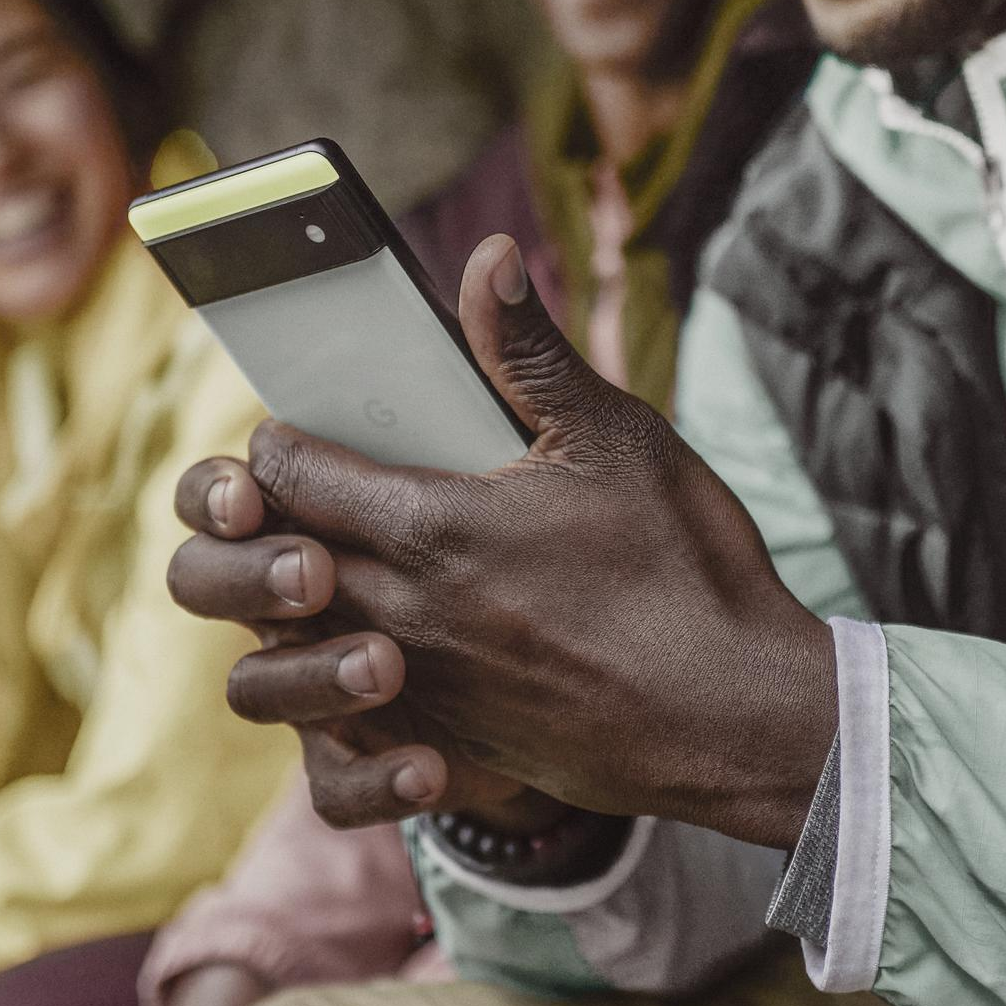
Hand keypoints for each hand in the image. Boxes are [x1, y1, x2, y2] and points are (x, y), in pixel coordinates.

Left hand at [166, 236, 836, 846]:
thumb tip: (487, 260)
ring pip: (290, 645)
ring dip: (301, 604)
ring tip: (343, 571)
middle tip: (315, 494)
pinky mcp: (442, 745)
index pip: (285, 474)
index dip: (282, 443)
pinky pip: (341, 718)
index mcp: (430, 528)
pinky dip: (344, 677)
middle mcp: (401, 615)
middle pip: (269, 560)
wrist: (736, 719)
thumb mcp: (618, 440)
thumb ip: (531, 352)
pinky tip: (393, 648)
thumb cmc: (686, 573)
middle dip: (274, 522)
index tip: (307, 432)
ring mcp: (416, 690)